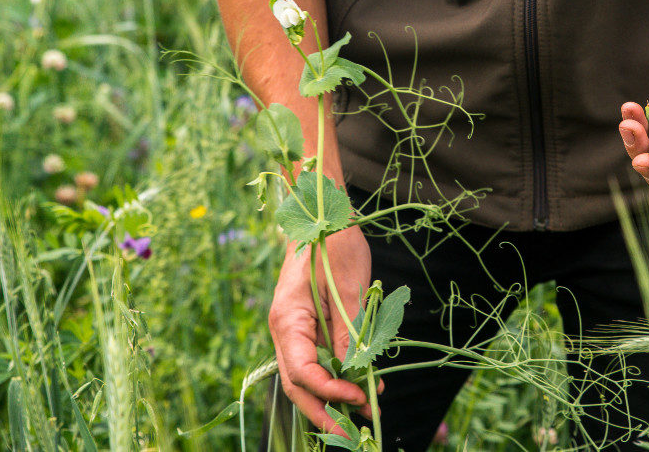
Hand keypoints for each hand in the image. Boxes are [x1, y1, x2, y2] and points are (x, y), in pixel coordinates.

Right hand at [268, 225, 381, 433]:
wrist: (324, 218)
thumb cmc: (334, 245)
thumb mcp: (349, 288)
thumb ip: (349, 331)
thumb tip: (355, 371)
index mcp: (288, 320)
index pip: (301, 371)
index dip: (330, 391)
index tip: (359, 399)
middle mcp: (285, 330)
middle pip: (298, 385)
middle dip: (323, 413)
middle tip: (351, 436)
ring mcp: (294, 331)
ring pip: (307, 378)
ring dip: (332, 401)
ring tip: (362, 420)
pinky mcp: (308, 329)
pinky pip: (318, 362)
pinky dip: (337, 379)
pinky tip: (361, 391)